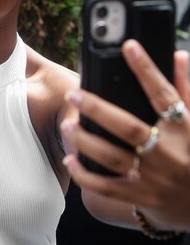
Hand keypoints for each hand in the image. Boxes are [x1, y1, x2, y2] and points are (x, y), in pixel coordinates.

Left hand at [61, 40, 189, 231]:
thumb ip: (184, 88)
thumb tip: (177, 55)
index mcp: (185, 129)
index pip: (163, 94)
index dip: (146, 69)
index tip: (129, 46)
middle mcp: (169, 153)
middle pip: (128, 127)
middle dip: (97, 109)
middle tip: (74, 94)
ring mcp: (154, 178)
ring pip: (113, 158)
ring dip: (86, 141)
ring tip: (67, 125)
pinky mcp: (142, 198)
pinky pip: (108, 188)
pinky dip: (87, 175)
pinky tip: (71, 161)